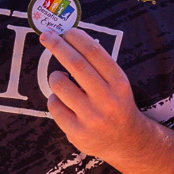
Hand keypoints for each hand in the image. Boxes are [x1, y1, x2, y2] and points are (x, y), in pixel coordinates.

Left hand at [40, 26, 154, 165]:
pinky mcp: (77, 132)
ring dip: (55, 76)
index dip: (77, 38)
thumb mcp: (118, 85)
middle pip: (76, 64)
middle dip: (58, 46)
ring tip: (59, 78)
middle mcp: (107, 99)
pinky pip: (55, 106)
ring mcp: (92, 117)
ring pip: (60, 85)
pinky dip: (54, 99)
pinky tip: (62, 102)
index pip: (95, 52)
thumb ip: (99, 67)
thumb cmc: (117, 105)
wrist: (127, 142)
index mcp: (119, 83)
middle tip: (46, 36)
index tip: (65, 31)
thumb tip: (68, 41)